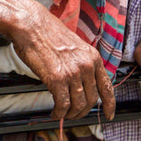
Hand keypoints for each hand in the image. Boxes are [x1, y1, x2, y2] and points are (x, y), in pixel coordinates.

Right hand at [11, 1, 115, 123]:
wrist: (31, 25)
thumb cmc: (47, 33)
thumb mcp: (74, 46)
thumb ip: (81, 63)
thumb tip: (80, 82)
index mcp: (93, 57)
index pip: (107, 87)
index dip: (109, 104)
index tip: (109, 114)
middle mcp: (86, 66)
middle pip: (92, 100)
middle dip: (83, 112)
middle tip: (74, 115)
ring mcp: (72, 73)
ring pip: (78, 105)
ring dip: (71, 114)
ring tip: (63, 114)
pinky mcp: (57, 79)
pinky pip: (63, 104)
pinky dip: (59, 113)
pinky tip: (55, 113)